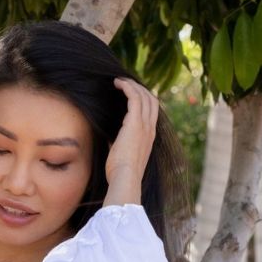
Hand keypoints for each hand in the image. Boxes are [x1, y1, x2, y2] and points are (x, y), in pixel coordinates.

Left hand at [104, 77, 157, 201]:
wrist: (125, 179)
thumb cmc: (120, 173)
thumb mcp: (121, 155)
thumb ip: (118, 143)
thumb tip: (108, 137)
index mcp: (149, 137)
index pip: (152, 111)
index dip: (144, 99)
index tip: (131, 94)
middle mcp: (150, 129)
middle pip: (151, 100)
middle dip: (139, 88)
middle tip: (124, 83)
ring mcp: (144, 126)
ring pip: (143, 96)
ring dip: (131, 85)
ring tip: (119, 81)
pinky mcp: (135, 123)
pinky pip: (134, 97)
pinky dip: (127, 87)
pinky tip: (117, 83)